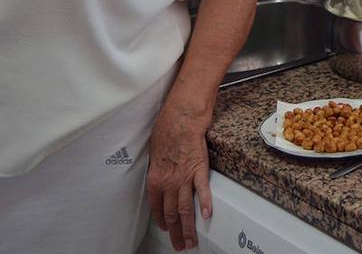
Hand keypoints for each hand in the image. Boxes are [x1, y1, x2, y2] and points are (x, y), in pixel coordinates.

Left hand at [146, 104, 212, 250]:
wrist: (181, 119)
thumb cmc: (166, 131)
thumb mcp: (153, 155)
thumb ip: (157, 172)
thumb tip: (160, 181)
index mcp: (156, 180)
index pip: (157, 208)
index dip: (162, 221)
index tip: (166, 229)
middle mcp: (169, 183)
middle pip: (172, 214)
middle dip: (176, 232)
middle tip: (179, 244)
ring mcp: (185, 178)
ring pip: (186, 209)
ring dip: (188, 227)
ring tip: (191, 240)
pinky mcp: (199, 170)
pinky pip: (203, 191)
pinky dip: (205, 204)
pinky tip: (207, 216)